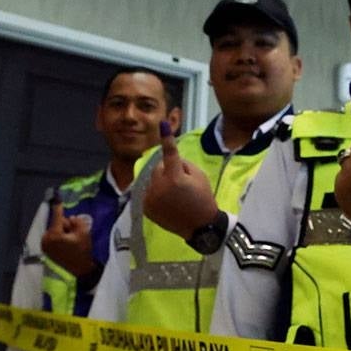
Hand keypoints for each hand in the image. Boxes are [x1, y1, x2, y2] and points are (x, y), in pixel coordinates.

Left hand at [40, 196, 96, 276]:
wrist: (79, 270)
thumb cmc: (82, 252)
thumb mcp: (84, 233)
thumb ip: (77, 222)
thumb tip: (72, 218)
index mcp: (54, 235)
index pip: (57, 217)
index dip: (59, 208)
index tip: (57, 198)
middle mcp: (46, 239)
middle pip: (57, 224)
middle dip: (66, 225)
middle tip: (76, 233)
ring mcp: (44, 245)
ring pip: (55, 230)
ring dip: (64, 232)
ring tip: (73, 241)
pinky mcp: (46, 250)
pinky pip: (53, 237)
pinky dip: (60, 237)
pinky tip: (68, 244)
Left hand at [143, 121, 218, 239]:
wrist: (200, 226)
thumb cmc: (203, 198)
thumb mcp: (200, 176)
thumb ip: (184, 164)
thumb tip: (170, 159)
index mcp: (175, 177)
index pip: (170, 153)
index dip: (167, 138)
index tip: (163, 124)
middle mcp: (160, 186)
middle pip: (159, 167)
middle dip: (168, 170)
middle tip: (182, 183)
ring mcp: (151, 198)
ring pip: (153, 180)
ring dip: (161, 182)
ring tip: (175, 195)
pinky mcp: (146, 207)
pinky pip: (149, 192)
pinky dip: (157, 194)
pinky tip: (168, 203)